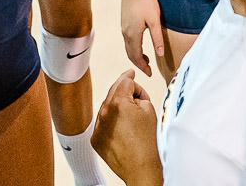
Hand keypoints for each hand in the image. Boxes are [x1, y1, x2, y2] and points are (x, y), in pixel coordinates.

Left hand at [92, 71, 162, 185]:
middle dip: (124, 89)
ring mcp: (98, 127)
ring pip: (107, 108)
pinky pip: (103, 124)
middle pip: (113, 92)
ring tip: (132, 115)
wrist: (142, 169)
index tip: (133, 74)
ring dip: (117, 106)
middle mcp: (104, 113)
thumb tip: (129, 91)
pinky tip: (123, 128)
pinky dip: (112, 122)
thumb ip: (137, 94)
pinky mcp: (96, 140)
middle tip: (129, 80)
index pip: (125, 81)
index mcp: (118, 103)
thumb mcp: (149, 110)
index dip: (134, 82)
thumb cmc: (149, 141)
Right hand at [120, 0, 164, 75]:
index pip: (136, 56)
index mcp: (133, 34)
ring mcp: (123, 27)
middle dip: (139, 64)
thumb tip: (160, 54)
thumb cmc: (145, 1)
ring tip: (146, 60)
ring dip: (136, 55)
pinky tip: (141, 44)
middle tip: (148, 70)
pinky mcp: (124, 22)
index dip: (143, 67)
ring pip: (128, 47)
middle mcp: (125, 33)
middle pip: (130, 54)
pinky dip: (133, 47)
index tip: (150, 74)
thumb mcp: (155, 20)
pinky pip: (127, 40)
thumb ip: (157, 38)